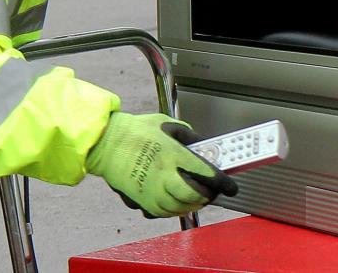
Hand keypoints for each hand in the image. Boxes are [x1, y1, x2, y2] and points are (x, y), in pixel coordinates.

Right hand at [85, 111, 238, 217]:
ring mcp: (150, 190)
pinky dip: (173, 210)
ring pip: (180, 208)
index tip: (232, 187)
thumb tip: (205, 147)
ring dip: (192, 204)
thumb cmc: (136, 131)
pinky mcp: (139, 200)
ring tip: (196, 196)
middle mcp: (163, 175)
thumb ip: (189, 136)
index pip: (205, 172)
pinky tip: (176, 201)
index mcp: (172, 154)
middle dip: (207, 196)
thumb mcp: (168, 124)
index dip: (223, 182)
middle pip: (194, 195)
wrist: (105, 142)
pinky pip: (162, 213)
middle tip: (211, 191)